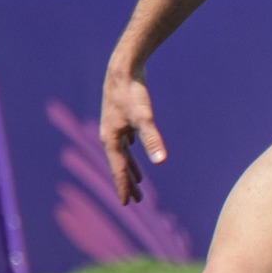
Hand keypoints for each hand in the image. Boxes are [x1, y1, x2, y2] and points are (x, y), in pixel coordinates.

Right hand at [99, 63, 167, 203]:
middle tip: (138, 201)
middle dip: (128, 183)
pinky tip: (134, 150)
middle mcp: (110, 135)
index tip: (127, 204)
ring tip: (140, 182)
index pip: (117, 169)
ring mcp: (115, 126)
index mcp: (111, 140)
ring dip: (131, 167)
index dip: (123, 186)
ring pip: (123, 153)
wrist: (123, 68)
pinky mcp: (122, 117)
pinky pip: (125, 140)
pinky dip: (130, 150)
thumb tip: (161, 162)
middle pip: (120, 165)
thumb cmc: (132, 93)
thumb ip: (152, 139)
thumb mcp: (144, 118)